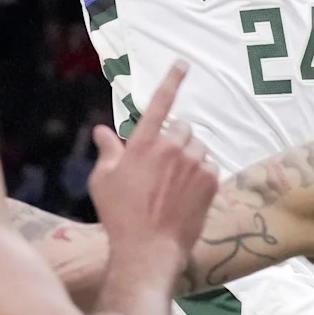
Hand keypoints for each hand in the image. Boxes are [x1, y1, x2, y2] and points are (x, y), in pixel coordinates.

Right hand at [89, 62, 217, 261]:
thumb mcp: (102, 181)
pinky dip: (202, 175)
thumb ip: (107, 151)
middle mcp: (171, 148)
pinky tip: (187, 195)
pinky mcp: (211, 182)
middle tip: (163, 165)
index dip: (171, 80)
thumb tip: (102, 131)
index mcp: (143, 144)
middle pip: (181, 128)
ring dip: (189, 157)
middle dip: (174, 140)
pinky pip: (210, 166)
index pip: (159, 103)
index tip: (183, 64)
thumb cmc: (119, 216)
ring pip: (198, 147)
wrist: (149, 250)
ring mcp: (194, 164)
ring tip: (175, 184)